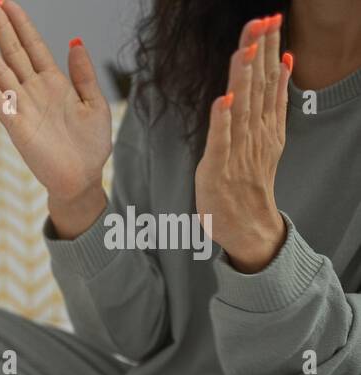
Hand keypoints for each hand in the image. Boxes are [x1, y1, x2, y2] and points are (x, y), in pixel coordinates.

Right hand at [0, 0, 112, 237]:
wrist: (81, 179)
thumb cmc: (89, 146)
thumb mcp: (95, 103)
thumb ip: (83, 73)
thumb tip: (75, 42)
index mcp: (53, 82)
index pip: (32, 44)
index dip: (19, 21)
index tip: (6, 0)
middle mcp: (33, 90)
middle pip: (11, 50)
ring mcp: (21, 106)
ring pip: (0, 69)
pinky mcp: (15, 125)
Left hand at [195, 14, 290, 273]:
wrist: (250, 227)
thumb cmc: (251, 182)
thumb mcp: (266, 136)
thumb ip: (271, 102)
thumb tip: (282, 65)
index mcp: (265, 123)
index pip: (268, 78)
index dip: (268, 48)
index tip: (270, 19)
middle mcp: (255, 132)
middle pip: (259, 85)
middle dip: (260, 51)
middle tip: (264, 20)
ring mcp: (238, 150)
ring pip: (243, 107)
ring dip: (244, 77)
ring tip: (246, 49)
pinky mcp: (219, 168)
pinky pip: (221, 141)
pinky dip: (222, 121)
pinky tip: (224, 100)